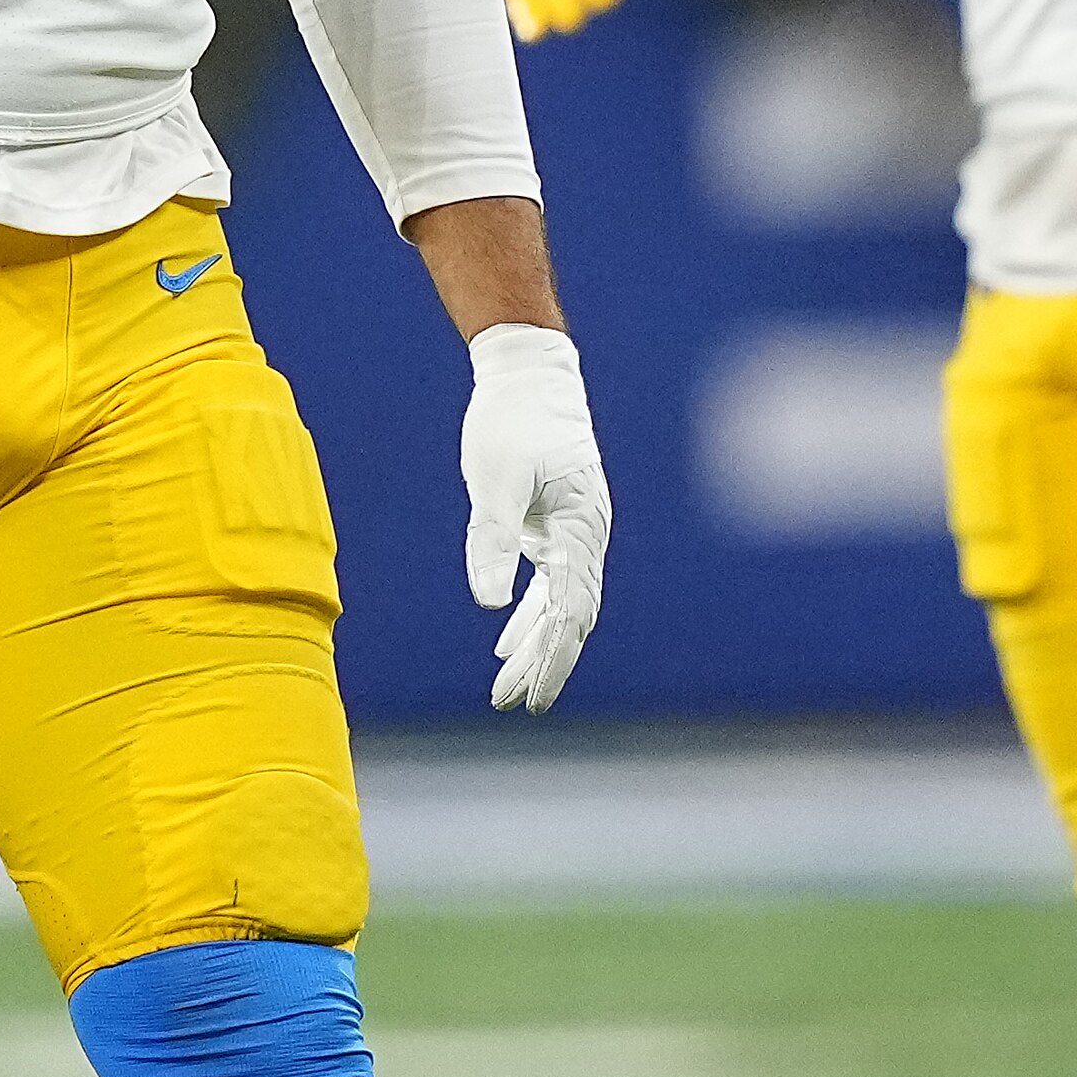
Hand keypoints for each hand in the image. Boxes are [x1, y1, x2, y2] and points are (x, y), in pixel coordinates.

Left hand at [460, 321, 607, 712]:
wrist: (528, 373)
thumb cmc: (512, 421)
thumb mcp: (495, 480)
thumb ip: (493, 539)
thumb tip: (490, 604)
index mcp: (583, 529)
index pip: (571, 611)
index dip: (553, 658)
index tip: (532, 696)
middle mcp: (586, 537)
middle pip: (570, 617)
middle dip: (544, 663)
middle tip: (515, 704)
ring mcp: (573, 533)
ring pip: (558, 605)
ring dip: (534, 645)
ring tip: (508, 690)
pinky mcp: (553, 525)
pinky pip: (547, 584)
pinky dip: (528, 615)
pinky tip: (505, 642)